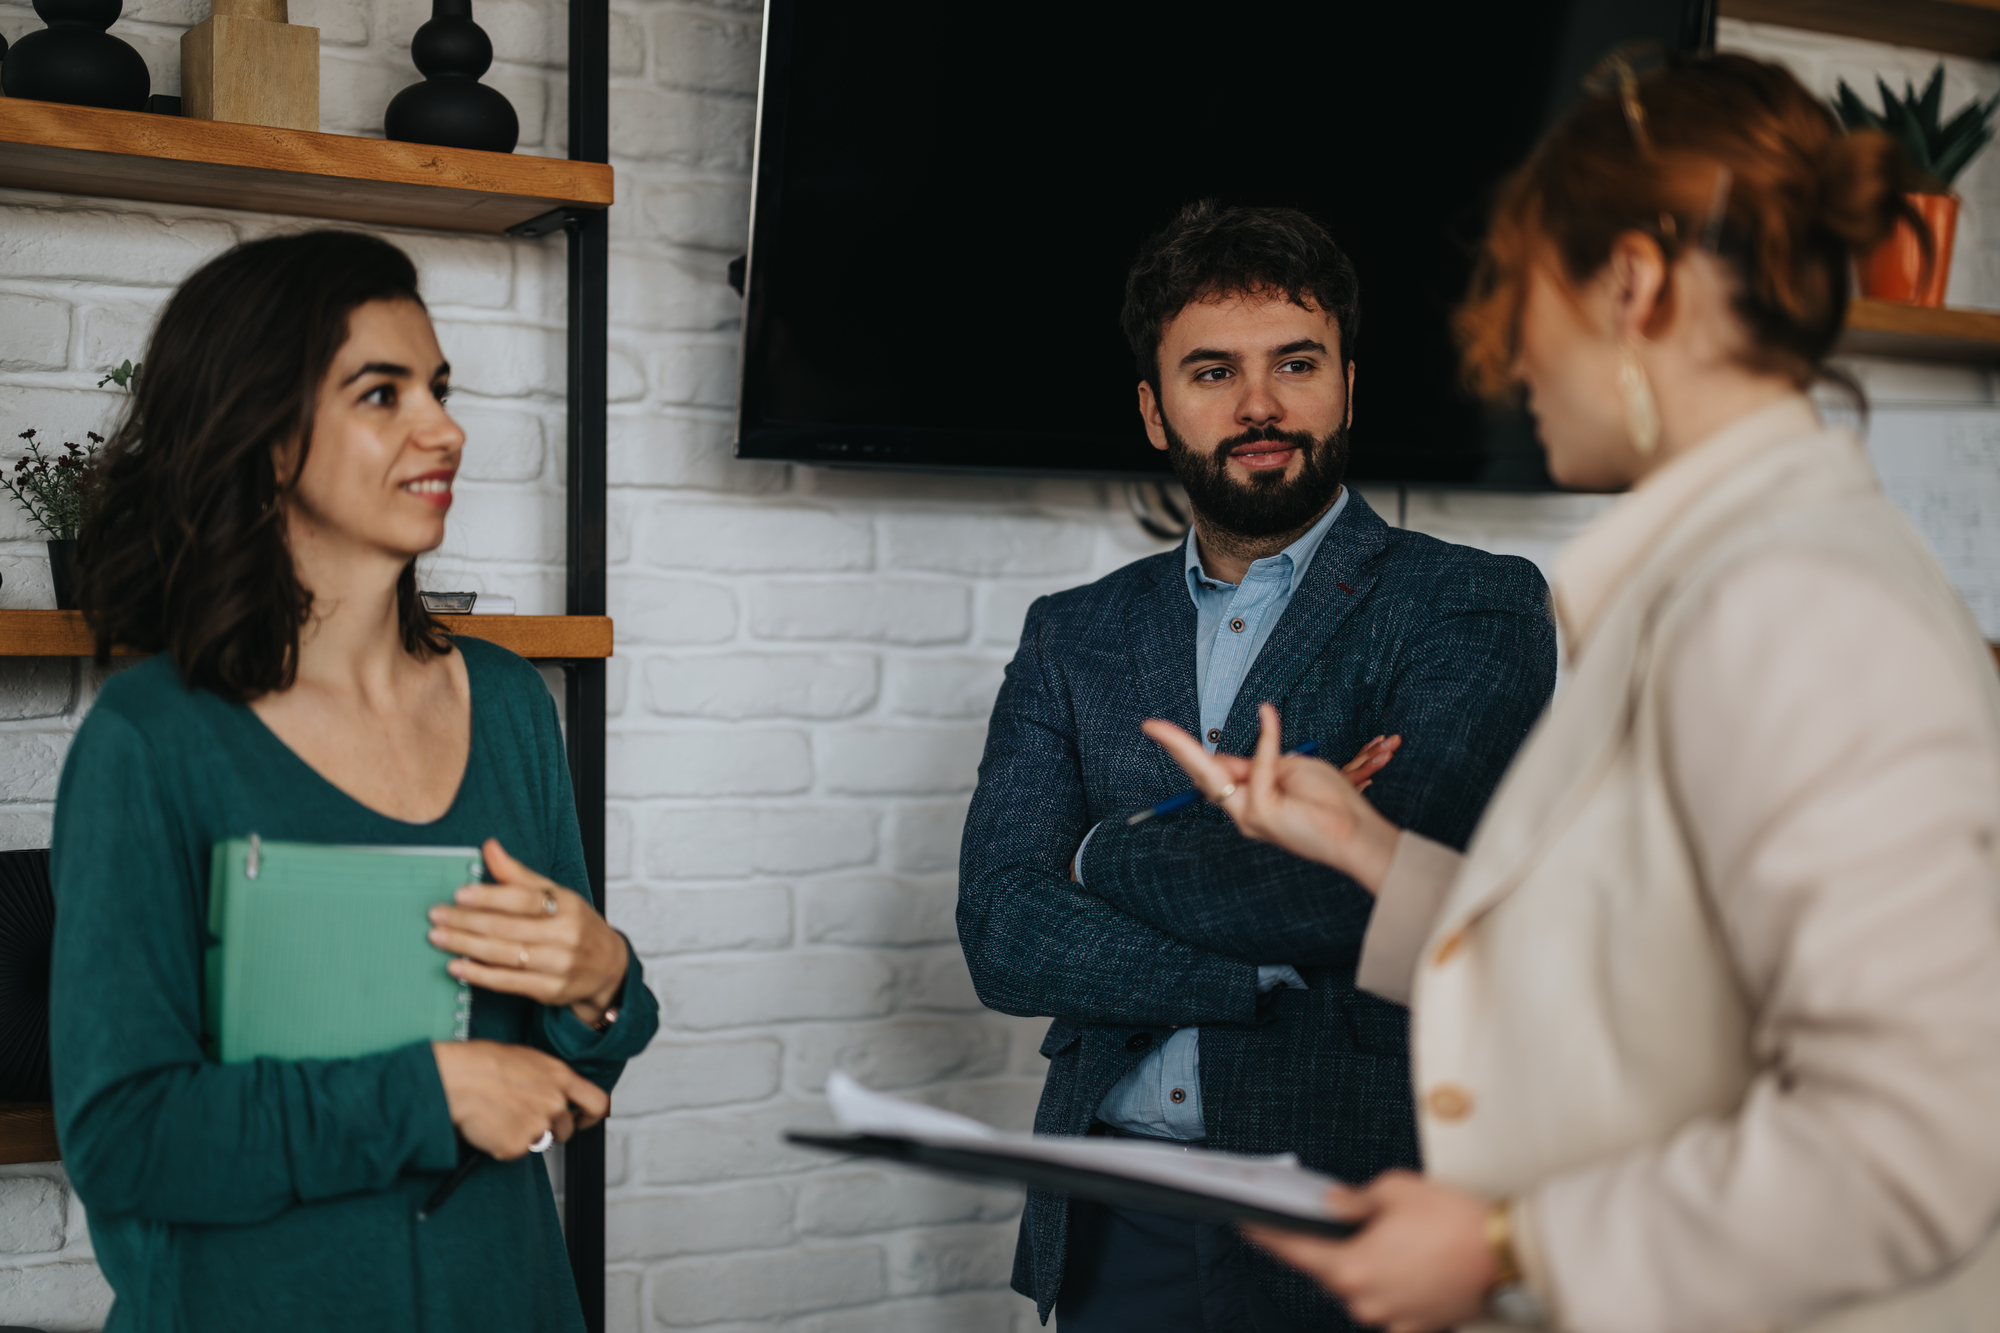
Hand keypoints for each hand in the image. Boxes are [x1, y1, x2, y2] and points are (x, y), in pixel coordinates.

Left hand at [428, 839, 629, 1027]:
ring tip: (438, 938)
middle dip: (466, 921)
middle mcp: (564, 935)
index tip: (460, 894)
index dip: (490, 896)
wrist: (607, 966)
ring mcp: (557, 965)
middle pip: (507, 927)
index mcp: (567, 905)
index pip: (524, 898)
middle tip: (437, 916)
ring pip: (503, 954)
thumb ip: (518, 875)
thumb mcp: (555, 894)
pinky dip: (478, 974)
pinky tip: (457, 966)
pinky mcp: (548, 989)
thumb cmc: (576, 925)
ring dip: (465, 946)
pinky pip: (507, 981)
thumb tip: (489, 847)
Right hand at [431, 1039, 610, 1159]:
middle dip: (549, 1130)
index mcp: (560, 1077)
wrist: (456, 1079)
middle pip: (565, 1130)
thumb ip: (548, 1079)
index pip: (598, 1103)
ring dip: (524, 1135)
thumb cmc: (482, 1064)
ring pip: (539, 1142)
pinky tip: (490, 1125)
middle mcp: (554, 1102)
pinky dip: (502, 1144)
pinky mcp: (517, 1146)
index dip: (591, 1116)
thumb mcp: (527, 1059)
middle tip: (524, 1119)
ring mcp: (538, 1126)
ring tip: (501, 1115)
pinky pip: (514, 1151)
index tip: (583, 1120)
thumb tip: (551, 1090)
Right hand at [1141, 703, 1404, 891]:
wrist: (1357, 832)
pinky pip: (1257, 769)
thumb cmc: (1331, 800)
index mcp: (1250, 801)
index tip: (1163, 729)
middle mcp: (1243, 812)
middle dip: (1175, 748)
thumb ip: (1260, 760)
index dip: (1194, 747)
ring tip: (1156, 728)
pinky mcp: (1261, 814)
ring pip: (1211, 774)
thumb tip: (1230, 755)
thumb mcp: (1290, 768)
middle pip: (1202, 774)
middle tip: (1149, 725)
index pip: (1217, 771)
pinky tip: (1269, 715)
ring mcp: (1249, 816)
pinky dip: (1265, 740)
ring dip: (1184, 747)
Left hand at [1242, 1171, 1495, 1332]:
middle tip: (1340, 1220)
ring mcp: (1392, 1320)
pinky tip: (1411, 1262)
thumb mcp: (1395, 1189)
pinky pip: (1391, 1305)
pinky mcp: (1418, 1328)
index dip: (1268, 1236)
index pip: (1295, 1251)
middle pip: (1330, 1273)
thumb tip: (1332, 1205)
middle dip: (1331, 1247)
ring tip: (1391, 1237)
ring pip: (1362, 1290)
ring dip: (1366, 1266)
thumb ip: (1354, 1199)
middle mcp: (1365, 1302)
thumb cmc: (1453, 1220)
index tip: (1247, 1225)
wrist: (1508, 1255)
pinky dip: (1393, 1285)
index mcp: (1350, 1268)